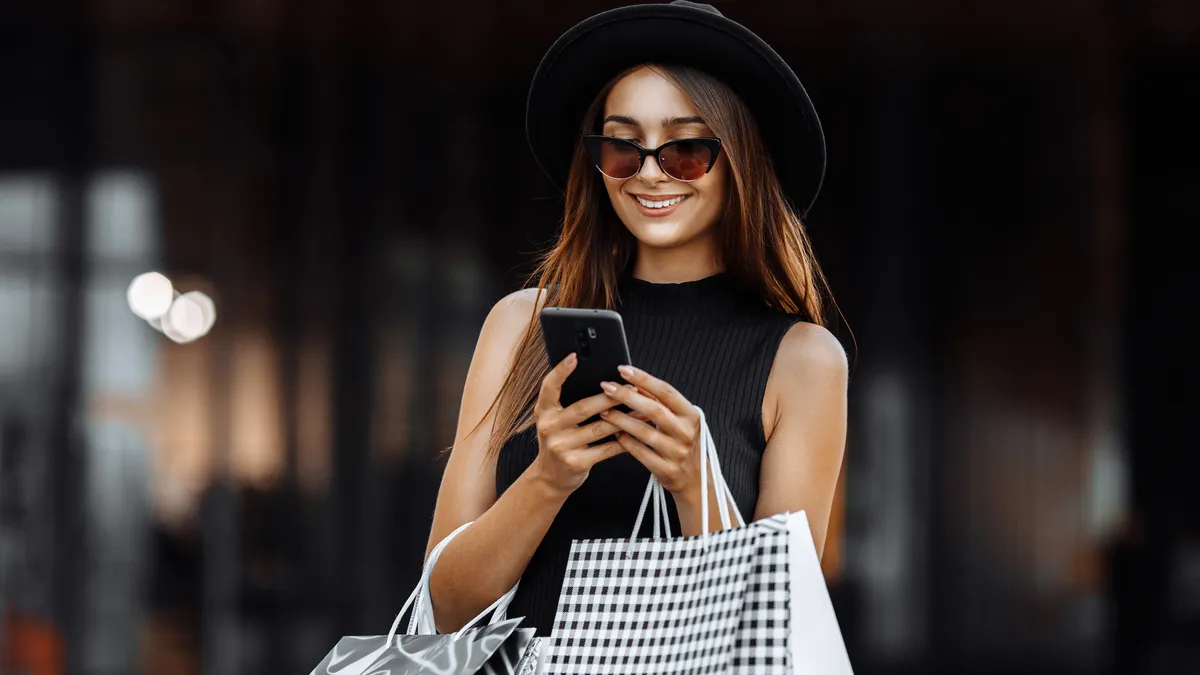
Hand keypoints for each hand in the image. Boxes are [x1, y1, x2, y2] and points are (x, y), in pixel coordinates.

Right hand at [529, 353, 625, 494]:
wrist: (551, 477)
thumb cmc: (561, 440)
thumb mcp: (556, 420)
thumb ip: (569, 402)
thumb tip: (603, 381)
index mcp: (543, 411)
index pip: (549, 386)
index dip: (560, 371)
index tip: (574, 356)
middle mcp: (549, 427)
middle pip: (583, 407)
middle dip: (611, 397)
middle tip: (631, 387)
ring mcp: (561, 446)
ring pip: (599, 428)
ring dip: (624, 418)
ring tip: (643, 409)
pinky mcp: (576, 463)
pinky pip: (606, 449)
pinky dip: (623, 440)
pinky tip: (636, 433)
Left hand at [598, 365, 702, 496]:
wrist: (696, 479)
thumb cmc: (683, 443)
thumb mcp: (680, 421)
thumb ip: (662, 404)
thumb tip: (637, 383)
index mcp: (691, 415)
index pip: (666, 391)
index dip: (644, 379)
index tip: (623, 370)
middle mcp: (686, 432)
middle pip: (654, 409)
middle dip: (627, 396)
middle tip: (607, 387)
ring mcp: (677, 452)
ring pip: (645, 432)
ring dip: (621, 420)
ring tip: (604, 411)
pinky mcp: (667, 470)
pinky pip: (641, 453)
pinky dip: (626, 442)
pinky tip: (615, 434)